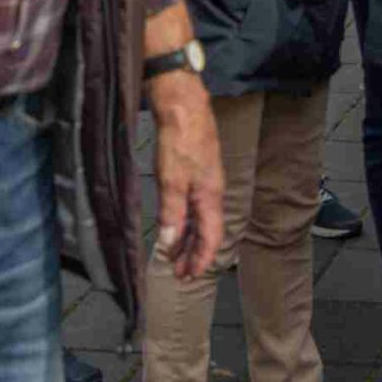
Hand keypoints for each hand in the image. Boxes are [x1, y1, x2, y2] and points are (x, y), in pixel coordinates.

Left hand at [149, 71, 225, 281]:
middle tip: (179, 273)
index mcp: (210, 197)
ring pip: (199, 219)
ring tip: (173, 255)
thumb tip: (169, 244)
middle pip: (207, 231)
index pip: (211, 238)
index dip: (201, 260)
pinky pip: (193, 205)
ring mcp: (205, 181)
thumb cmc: (180, 139)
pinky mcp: (197, 171)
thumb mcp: (172, 180)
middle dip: (194, 255)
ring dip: (187, 239)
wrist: (183, 104)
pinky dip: (184, 220)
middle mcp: (211, 192)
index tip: (189, 276)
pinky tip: (174, 223)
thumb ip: (172, 213)